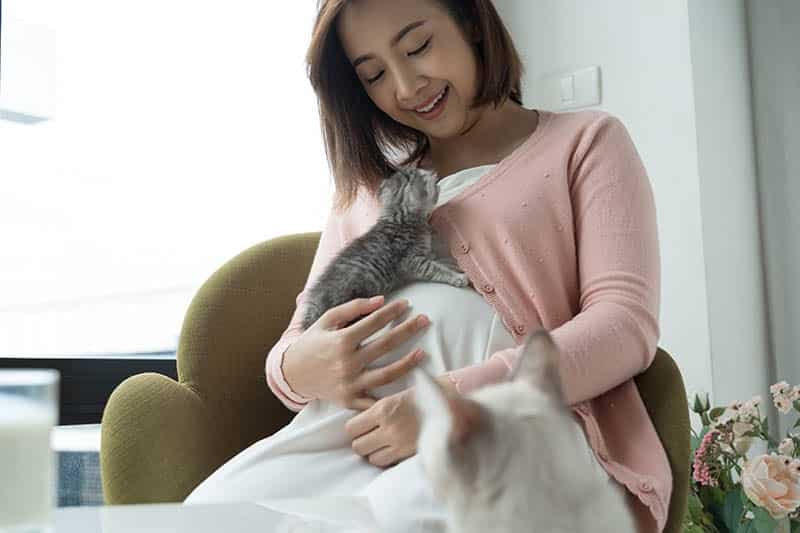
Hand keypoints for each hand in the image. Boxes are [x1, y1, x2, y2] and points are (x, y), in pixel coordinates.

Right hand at [281, 296, 431, 409]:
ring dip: (408, 363)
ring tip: (423, 353)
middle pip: (386, 345)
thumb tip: (381, 300)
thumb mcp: (327, 320)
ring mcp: (350, 383)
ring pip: (386, 375)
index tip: (407, 304)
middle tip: (425, 321)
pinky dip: (392, 398)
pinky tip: (410, 389)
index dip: (392, 311)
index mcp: (341, 340)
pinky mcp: (350, 400)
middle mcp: (347, 362)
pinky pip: (375, 402)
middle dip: (408, 330)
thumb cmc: (313, 342)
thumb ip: (353, 308)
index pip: (374, 322)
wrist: (293, 374)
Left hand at [345, 377, 458, 466]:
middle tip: (370, 436)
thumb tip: (362, 419)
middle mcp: (388, 427)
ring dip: (373, 452)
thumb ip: (378, 409)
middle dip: (362, 442)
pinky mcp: (408, 453)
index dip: (355, 428)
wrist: (451, 406)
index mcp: (383, 408)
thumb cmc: (424, 397)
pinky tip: (392, 450)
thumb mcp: (397, 396)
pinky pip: (386, 463)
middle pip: (357, 445)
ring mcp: (398, 442)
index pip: (351, 427)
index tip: (361, 427)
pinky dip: (386, 459)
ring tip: (382, 444)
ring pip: (370, 457)